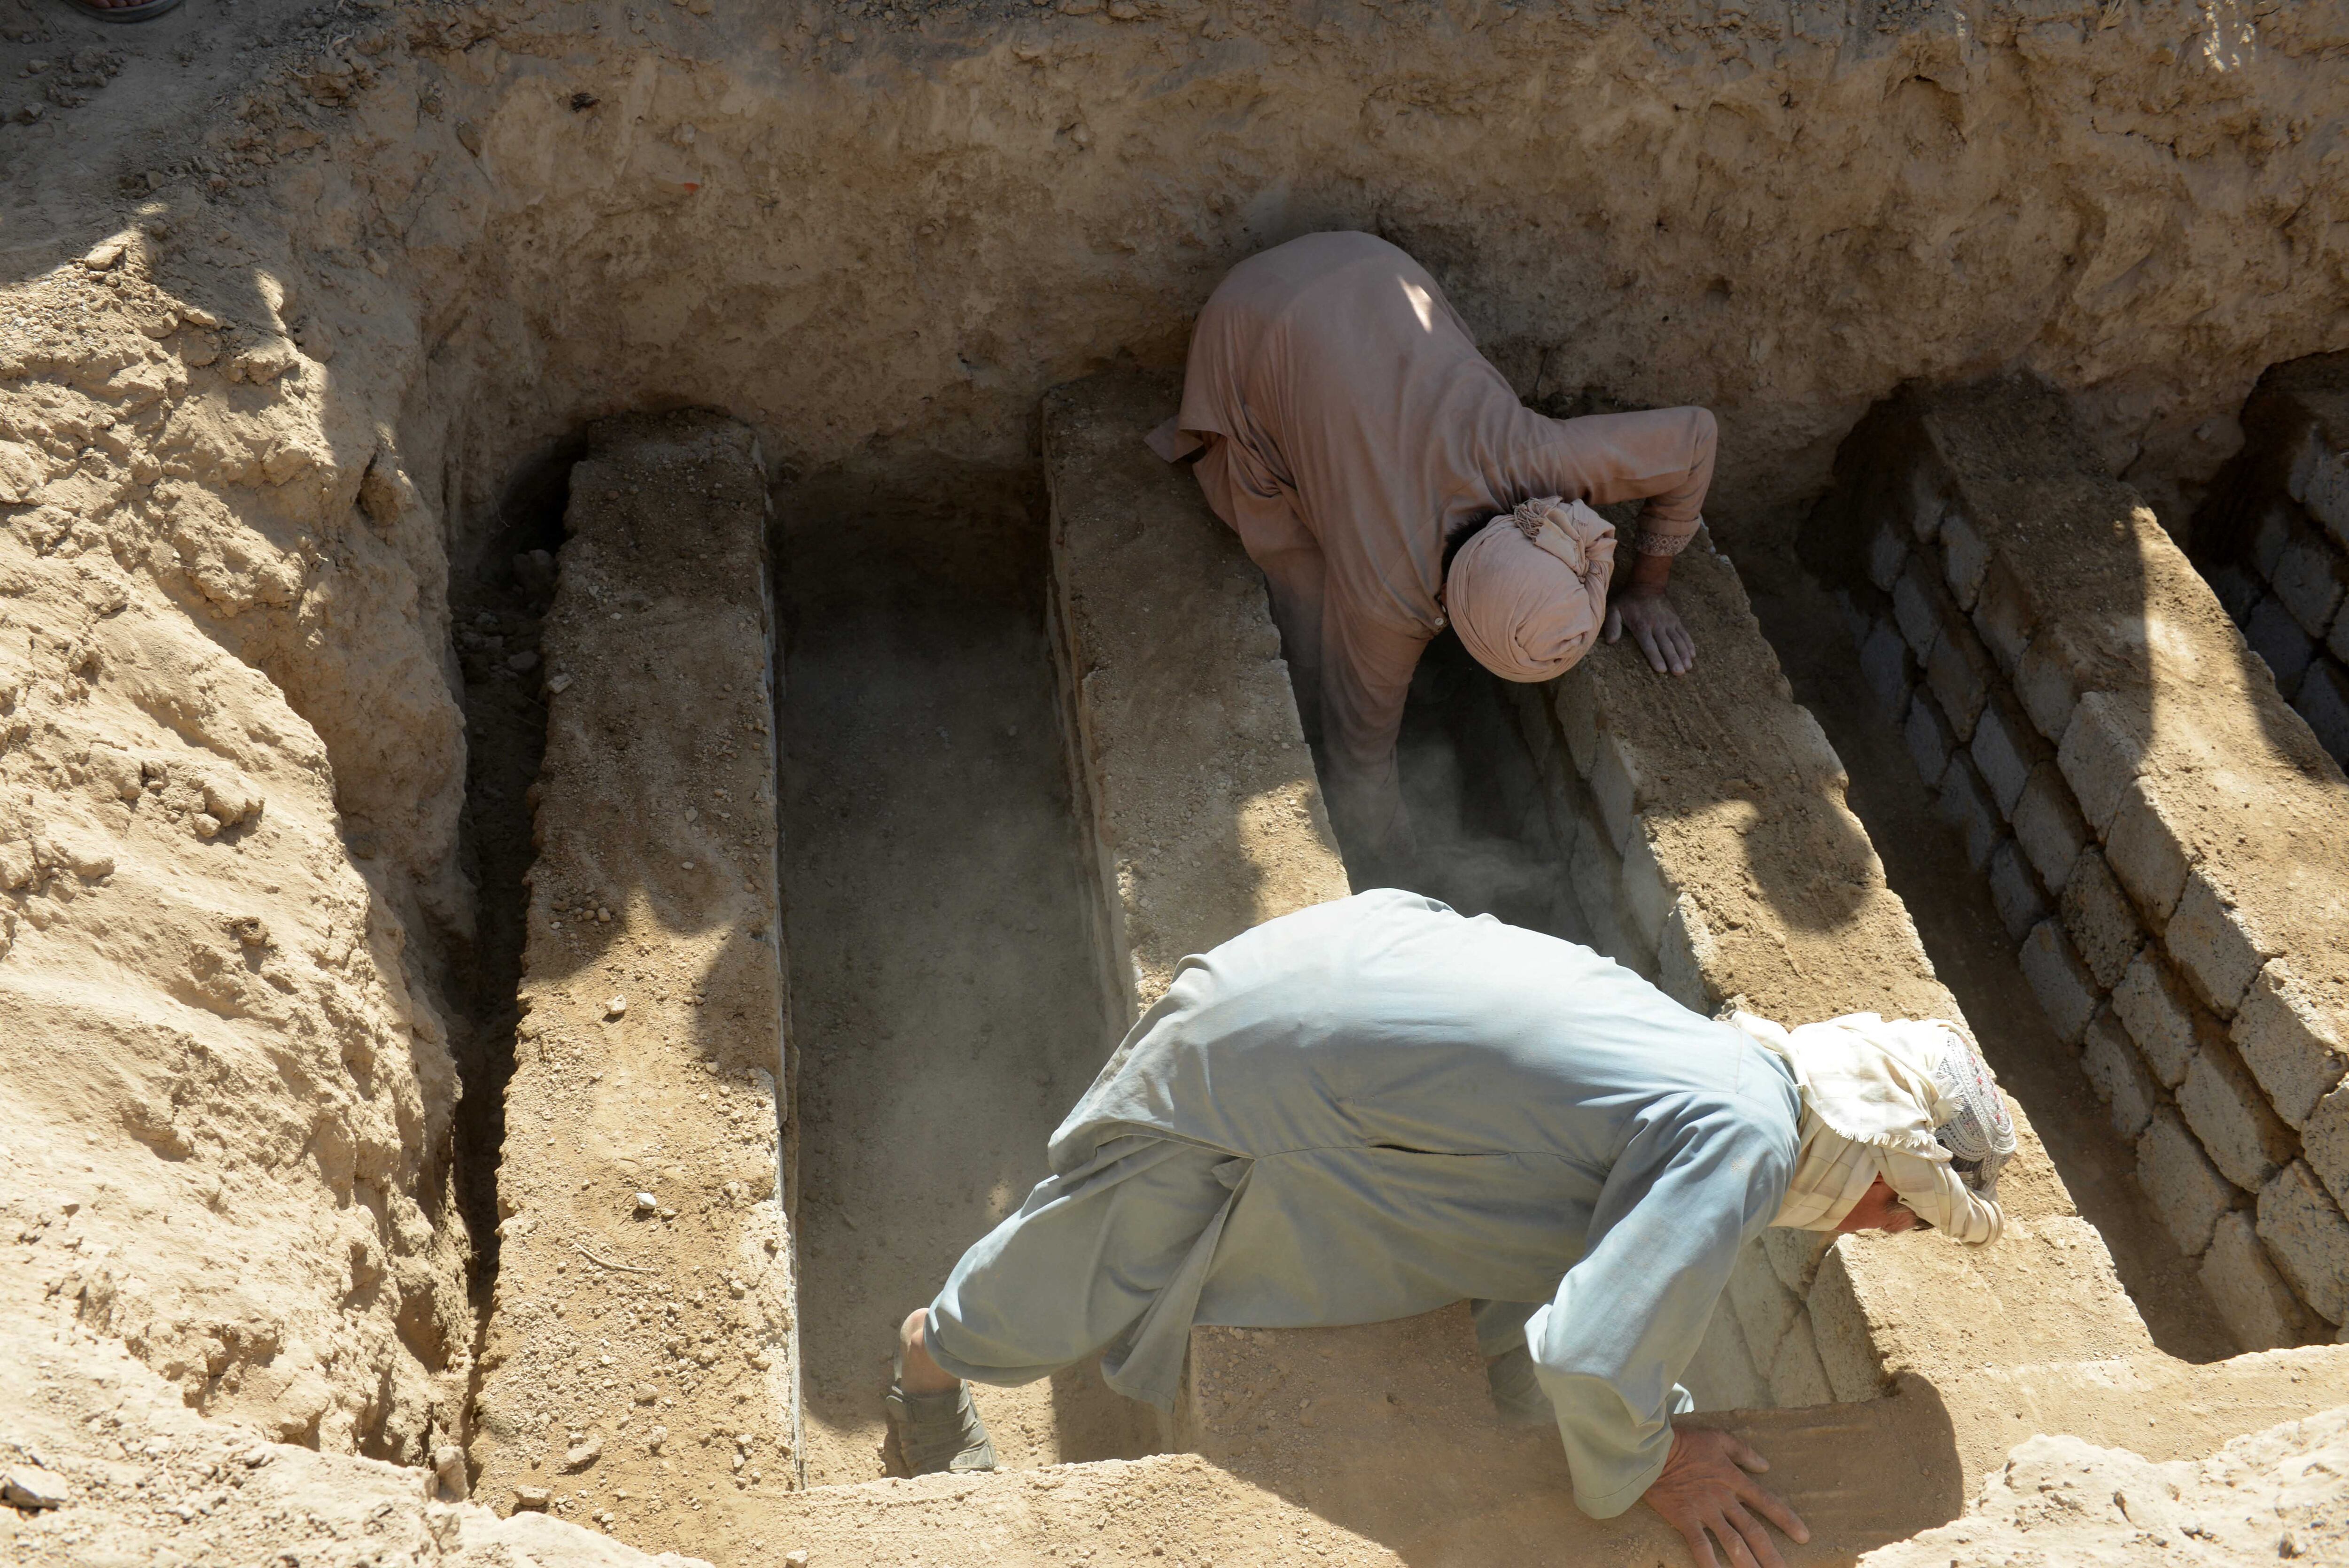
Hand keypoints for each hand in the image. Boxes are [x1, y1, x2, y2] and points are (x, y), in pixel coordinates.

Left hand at [1604, 588, 1695, 674]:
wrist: (1647, 585)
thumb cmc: (1628, 601)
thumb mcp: (1614, 609)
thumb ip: (1612, 625)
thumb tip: (1611, 641)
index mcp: (1641, 625)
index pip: (1649, 645)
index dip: (1655, 657)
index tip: (1662, 669)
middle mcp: (1657, 625)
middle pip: (1666, 645)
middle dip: (1673, 659)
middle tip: (1679, 673)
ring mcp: (1669, 622)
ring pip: (1678, 641)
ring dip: (1684, 655)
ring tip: (1688, 668)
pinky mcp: (1676, 620)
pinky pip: (1684, 633)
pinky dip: (1689, 644)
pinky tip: (1693, 655)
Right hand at [1641, 1426, 1809, 1567]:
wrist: (1652, 1448)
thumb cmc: (1685, 1440)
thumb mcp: (1718, 1438)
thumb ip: (1743, 1452)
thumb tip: (1766, 1466)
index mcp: (1733, 1479)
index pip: (1767, 1502)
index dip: (1787, 1520)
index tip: (1804, 1537)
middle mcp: (1723, 1499)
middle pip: (1753, 1531)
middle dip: (1771, 1554)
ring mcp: (1704, 1511)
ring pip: (1732, 1542)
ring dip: (1747, 1564)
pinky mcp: (1684, 1519)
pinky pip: (1700, 1546)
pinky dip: (1710, 1564)